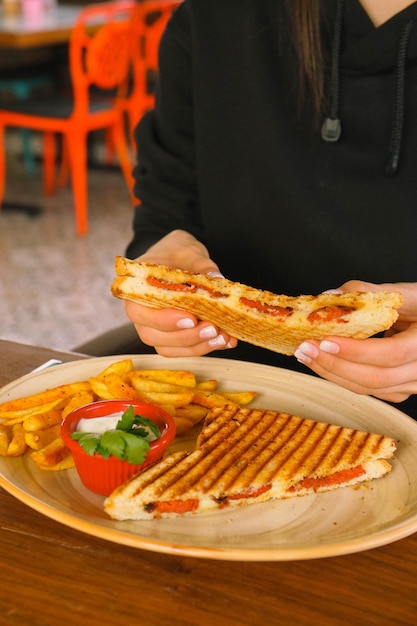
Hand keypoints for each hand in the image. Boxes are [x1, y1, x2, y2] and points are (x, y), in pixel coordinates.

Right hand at [124, 230, 237, 356]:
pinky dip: (206, 347)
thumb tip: (217, 280)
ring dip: (198, 346)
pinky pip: (184, 349)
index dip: (164, 320)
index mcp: (136, 292)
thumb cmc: (175, 254)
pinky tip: (226, 340)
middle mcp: (141, 315)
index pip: (139, 313)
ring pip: (170, 348)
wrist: (178, 260)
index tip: (190, 318)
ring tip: (223, 337)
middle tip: (212, 329)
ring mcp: (156, 329)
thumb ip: (200, 264)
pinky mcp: (172, 338)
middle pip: (155, 336)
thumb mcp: (187, 251)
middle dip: (186, 337)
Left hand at [294, 280, 416, 402]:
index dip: (356, 351)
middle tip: (304, 348)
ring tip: (306, 354)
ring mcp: (413, 384)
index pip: (391, 354)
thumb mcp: (407, 293)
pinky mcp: (400, 388)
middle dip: (334, 364)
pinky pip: (369, 389)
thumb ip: (371, 292)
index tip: (326, 340)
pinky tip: (323, 362)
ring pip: (369, 389)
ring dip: (332, 372)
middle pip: (375, 378)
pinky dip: (342, 376)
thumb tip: (331, 296)